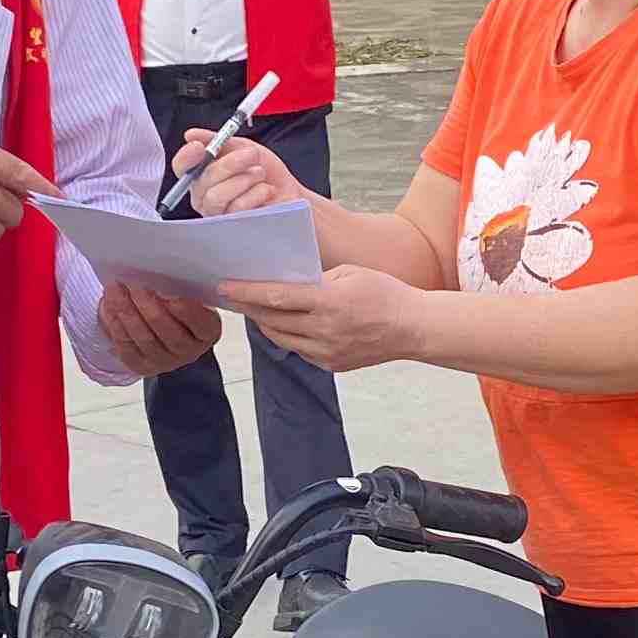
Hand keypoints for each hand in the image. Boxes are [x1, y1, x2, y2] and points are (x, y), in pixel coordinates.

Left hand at [94, 279, 220, 377]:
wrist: (167, 333)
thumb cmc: (180, 308)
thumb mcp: (191, 296)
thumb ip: (184, 288)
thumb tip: (162, 274)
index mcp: (207, 332)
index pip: (200, 323)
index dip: (186, 310)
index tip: (170, 293)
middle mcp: (188, 351)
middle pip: (166, 331)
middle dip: (148, 306)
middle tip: (135, 285)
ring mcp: (164, 361)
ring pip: (142, 338)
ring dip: (125, 311)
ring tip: (115, 289)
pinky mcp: (142, 366)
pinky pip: (125, 346)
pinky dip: (114, 324)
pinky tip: (108, 305)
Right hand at [184, 134, 306, 215]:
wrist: (288, 192)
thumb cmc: (264, 173)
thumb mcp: (242, 147)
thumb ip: (218, 140)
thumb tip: (191, 135)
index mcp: (203, 175)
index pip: (182, 168)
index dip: (186, 157)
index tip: (200, 147)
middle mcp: (204, 197)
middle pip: (201, 182)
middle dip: (229, 164)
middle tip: (252, 155)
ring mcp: (218, 215)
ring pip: (216, 196)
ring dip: (243, 179)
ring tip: (260, 174)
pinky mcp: (234, 228)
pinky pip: (235, 209)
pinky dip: (255, 194)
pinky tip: (266, 190)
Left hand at [219, 265, 423, 374]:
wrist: (412, 328)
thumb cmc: (384, 293)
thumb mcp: (348, 273)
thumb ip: (316, 281)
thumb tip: (288, 286)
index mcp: (328, 302)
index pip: (276, 297)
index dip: (247, 292)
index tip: (225, 286)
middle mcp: (324, 330)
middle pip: (272, 320)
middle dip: (250, 307)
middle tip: (235, 296)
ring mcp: (326, 351)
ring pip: (281, 338)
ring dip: (265, 323)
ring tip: (257, 310)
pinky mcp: (330, 364)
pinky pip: (299, 350)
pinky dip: (288, 336)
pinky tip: (286, 324)